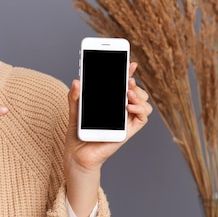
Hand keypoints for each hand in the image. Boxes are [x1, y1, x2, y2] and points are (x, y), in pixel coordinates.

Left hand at [64, 62, 151, 216]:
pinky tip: (129, 105)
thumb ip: (75, 96)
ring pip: (143, 103)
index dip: (128, 72)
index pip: (122, 84)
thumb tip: (77, 81)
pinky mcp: (127, 131)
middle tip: (127, 79)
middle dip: (134, 82)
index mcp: (109, 102)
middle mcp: (120, 110)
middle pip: (136, 91)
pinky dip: (140, 109)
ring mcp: (125, 120)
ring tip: (128, 92)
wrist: (76, 155)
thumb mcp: (74, 110)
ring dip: (139, 95)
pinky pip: (142, 118)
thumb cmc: (77, 133)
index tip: (129, 62)